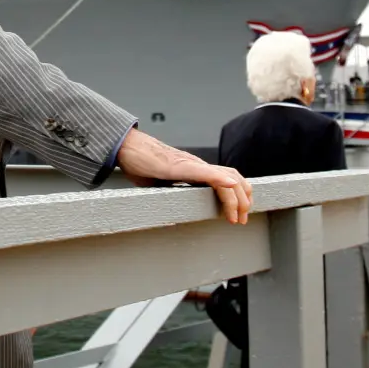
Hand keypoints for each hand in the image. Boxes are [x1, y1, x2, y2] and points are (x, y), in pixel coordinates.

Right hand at [116, 128, 251, 223]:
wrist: (125, 146)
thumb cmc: (140, 163)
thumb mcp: (161, 184)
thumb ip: (172, 193)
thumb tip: (172, 210)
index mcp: (195, 171)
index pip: (227, 179)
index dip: (238, 197)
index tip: (237, 216)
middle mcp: (197, 165)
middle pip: (232, 178)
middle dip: (243, 201)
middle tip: (241, 220)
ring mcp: (190, 164)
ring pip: (224, 176)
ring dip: (235, 198)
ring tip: (236, 215)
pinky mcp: (179, 166)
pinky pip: (205, 172)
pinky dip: (220, 178)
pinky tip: (230, 185)